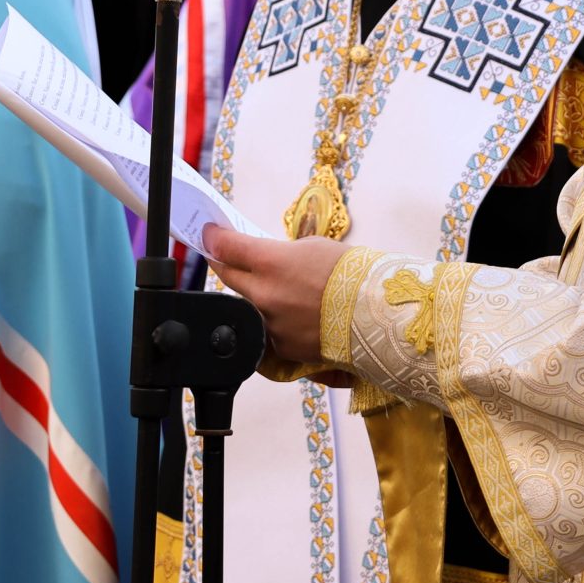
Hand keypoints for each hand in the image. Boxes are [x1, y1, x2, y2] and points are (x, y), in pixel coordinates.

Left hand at [203, 228, 349, 364]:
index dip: (214, 238)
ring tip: (272, 288)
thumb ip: (282, 253)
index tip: (209, 234)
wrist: (375, 315)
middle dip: (224, 263)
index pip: (228, 247)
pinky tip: (291, 314)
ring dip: (253, 295)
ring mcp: (270, 324)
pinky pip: (266, 330)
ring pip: (247, 305)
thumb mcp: (314, 248)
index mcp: (271, 263)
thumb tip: (267, 259)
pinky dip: (273, 320)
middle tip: (223, 256)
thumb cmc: (350, 275)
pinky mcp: (281, 347)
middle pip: (228, 277)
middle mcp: (263, 295)